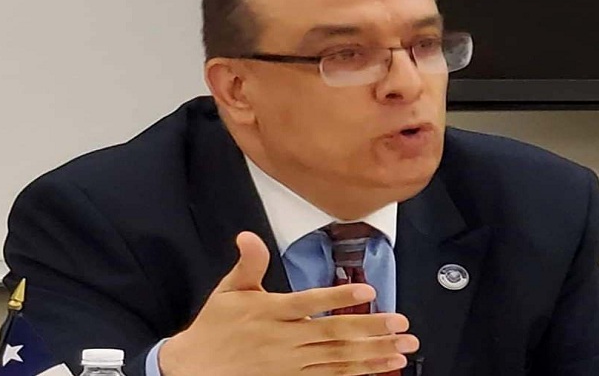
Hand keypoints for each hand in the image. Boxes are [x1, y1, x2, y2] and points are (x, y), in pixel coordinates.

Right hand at [159, 231, 417, 375]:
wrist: (196, 368)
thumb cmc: (216, 326)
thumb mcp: (228, 290)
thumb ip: (247, 264)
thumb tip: (248, 235)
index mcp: (270, 312)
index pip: (309, 303)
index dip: (338, 298)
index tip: (369, 292)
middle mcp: (284, 339)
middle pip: (332, 334)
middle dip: (370, 330)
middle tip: (401, 324)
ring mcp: (291, 364)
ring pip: (337, 359)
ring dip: (372, 353)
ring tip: (401, 348)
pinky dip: (356, 373)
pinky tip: (379, 368)